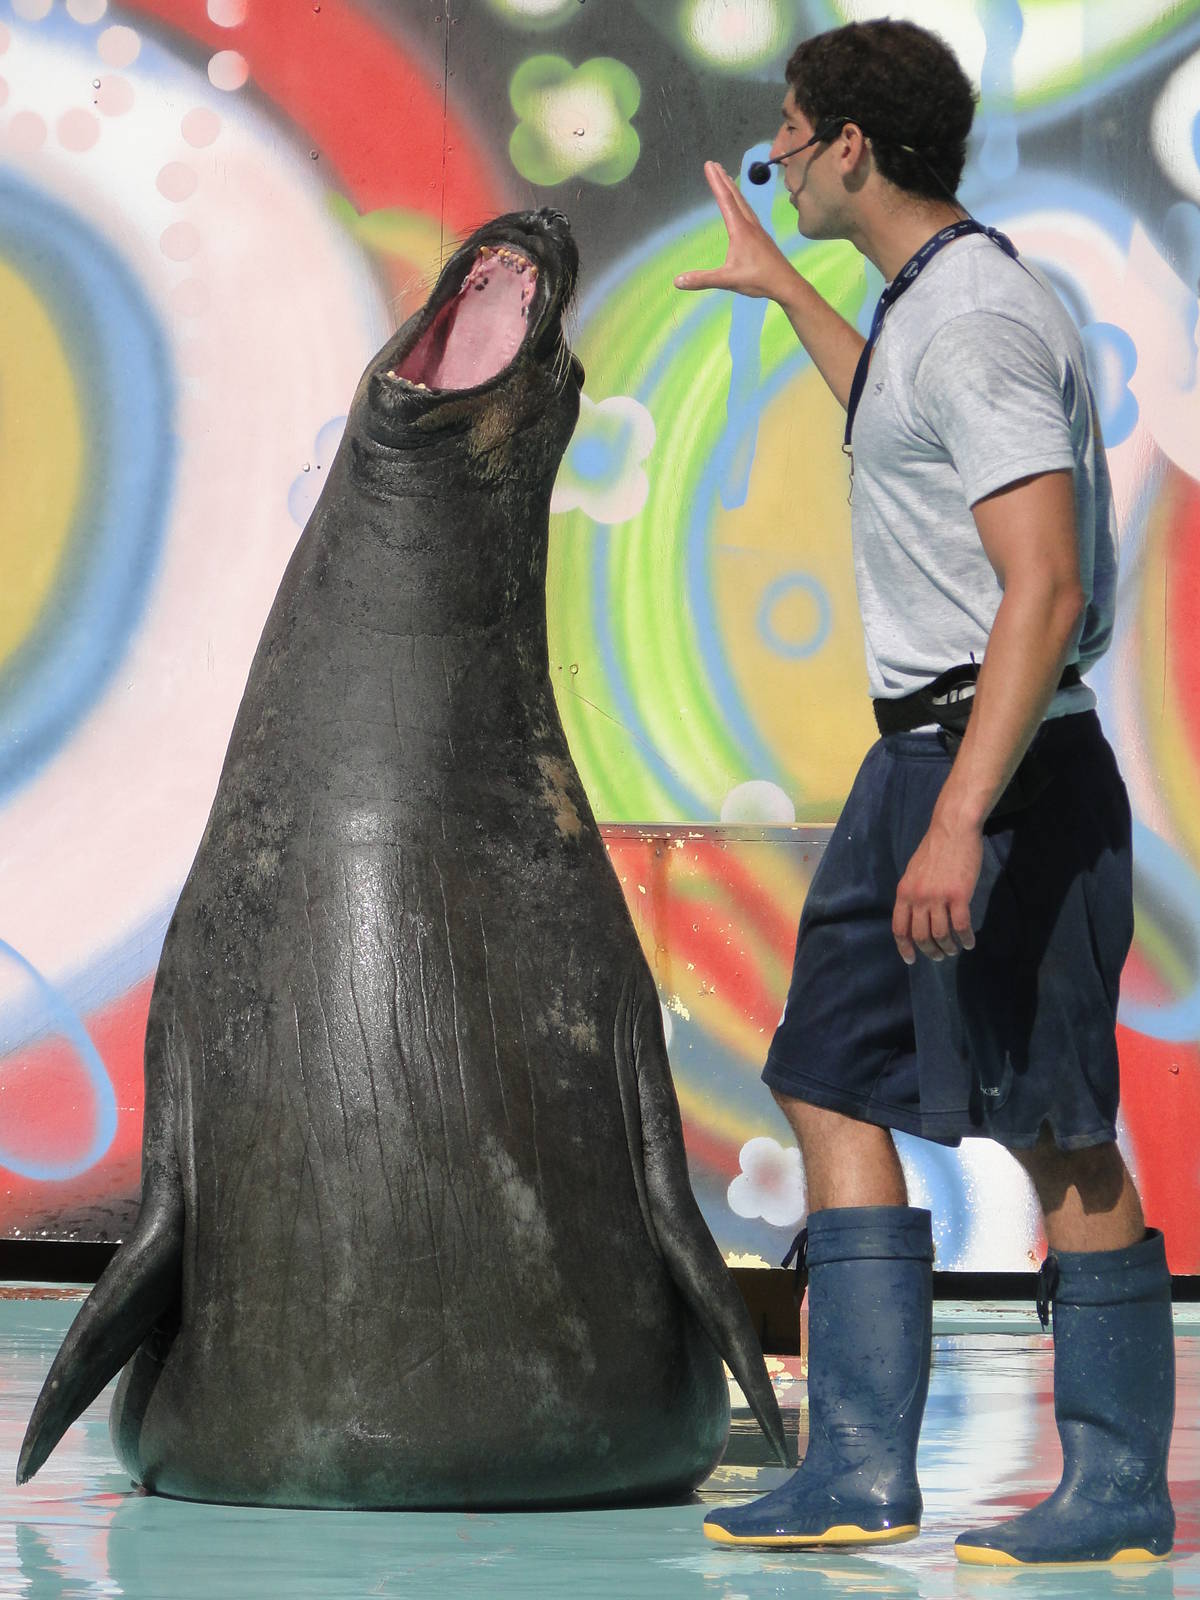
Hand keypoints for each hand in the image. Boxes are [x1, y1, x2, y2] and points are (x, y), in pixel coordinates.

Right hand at [674, 161, 793, 300]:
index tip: (709, 165)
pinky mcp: (761, 235)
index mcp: (740, 230)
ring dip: (733, 188)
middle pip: (735, 196)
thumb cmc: (758, 280)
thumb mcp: (727, 280)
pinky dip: (741, 201)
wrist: (786, 283)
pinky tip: (740, 205)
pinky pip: (748, 211)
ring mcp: (757, 229)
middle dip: (723, 179)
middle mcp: (749, 224)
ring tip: (725, 177)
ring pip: (743, 202)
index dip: (716, 182)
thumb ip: (703, 279)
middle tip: (714, 164)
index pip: (725, 200)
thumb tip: (677, 281)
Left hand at [893, 816, 982, 964]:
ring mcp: (938, 897)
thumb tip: (915, 916)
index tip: (911, 960)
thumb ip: (913, 894)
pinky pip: (961, 926)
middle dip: (930, 951)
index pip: (899, 928)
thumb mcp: (914, 872)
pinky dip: (965, 938)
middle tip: (939, 956)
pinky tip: (969, 942)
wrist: (953, 830)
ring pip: (941, 934)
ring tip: (954, 950)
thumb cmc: (935, 850)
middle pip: (921, 936)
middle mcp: (918, 898)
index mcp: (904, 892)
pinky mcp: (958, 895)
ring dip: (948, 947)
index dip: (905, 947)